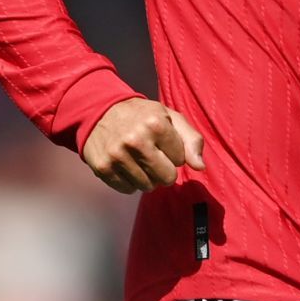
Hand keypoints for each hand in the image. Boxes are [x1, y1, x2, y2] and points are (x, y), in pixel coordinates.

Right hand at [82, 98, 205, 193]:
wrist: (99, 110)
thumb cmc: (141, 116)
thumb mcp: (170, 118)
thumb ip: (191, 140)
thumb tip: (200, 166)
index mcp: (155, 124)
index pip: (180, 159)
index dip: (173, 152)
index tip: (161, 143)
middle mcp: (136, 140)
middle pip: (167, 178)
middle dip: (164, 169)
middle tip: (153, 156)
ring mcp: (117, 155)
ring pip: (148, 186)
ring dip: (147, 176)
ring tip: (138, 160)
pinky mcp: (103, 168)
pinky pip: (128, 190)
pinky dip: (130, 181)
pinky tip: (126, 165)